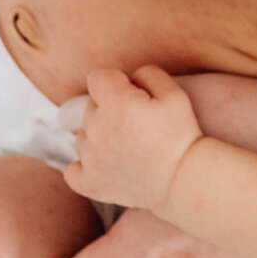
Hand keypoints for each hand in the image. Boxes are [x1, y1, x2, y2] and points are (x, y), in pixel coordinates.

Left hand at [65, 66, 202, 213]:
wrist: (184, 181)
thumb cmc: (182, 136)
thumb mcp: (175, 94)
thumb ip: (147, 74)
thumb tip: (129, 78)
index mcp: (116, 103)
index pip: (97, 77)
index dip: (115, 81)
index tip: (131, 93)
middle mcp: (97, 128)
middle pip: (90, 107)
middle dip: (109, 109)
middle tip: (137, 125)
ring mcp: (90, 158)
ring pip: (82, 137)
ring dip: (99, 138)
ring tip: (128, 148)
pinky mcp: (89, 183)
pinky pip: (72, 170)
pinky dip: (85, 168)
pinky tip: (105, 167)